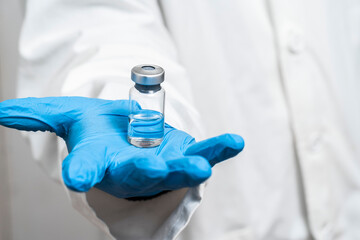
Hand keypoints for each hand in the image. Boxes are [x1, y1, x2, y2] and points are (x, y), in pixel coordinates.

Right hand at [0, 97, 243, 197]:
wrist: (127, 136)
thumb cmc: (99, 131)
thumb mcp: (71, 117)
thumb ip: (41, 116)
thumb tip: (4, 113)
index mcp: (100, 162)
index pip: (86, 168)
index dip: (81, 170)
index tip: (76, 175)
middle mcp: (130, 170)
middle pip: (134, 173)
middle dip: (141, 171)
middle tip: (147, 171)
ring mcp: (161, 164)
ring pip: (175, 168)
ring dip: (188, 166)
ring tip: (200, 166)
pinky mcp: (183, 153)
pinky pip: (202, 151)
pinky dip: (217, 149)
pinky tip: (234, 142)